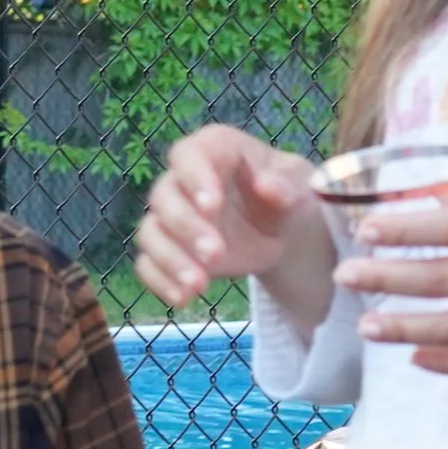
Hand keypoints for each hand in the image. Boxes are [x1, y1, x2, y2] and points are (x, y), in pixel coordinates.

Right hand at [136, 126, 328, 326]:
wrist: (282, 230)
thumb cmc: (288, 193)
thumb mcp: (299, 184)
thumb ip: (286, 183)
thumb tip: (268, 187)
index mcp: (215, 149)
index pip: (190, 155)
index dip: (195, 178)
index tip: (211, 206)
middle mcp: (183, 179)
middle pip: (165, 197)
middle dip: (187, 228)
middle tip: (216, 253)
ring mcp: (172, 216)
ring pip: (151, 232)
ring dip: (171, 259)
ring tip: (199, 285)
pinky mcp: (169, 249)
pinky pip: (148, 264)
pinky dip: (161, 281)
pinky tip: (184, 299)